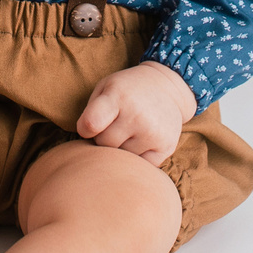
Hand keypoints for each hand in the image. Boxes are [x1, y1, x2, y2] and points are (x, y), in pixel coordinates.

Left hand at [75, 61, 196, 165]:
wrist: (167, 87)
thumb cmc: (127, 91)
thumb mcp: (105, 87)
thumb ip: (90, 112)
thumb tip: (86, 142)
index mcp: (119, 96)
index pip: (91, 124)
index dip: (85, 129)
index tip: (89, 125)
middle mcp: (137, 115)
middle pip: (105, 144)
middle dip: (104, 138)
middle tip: (114, 125)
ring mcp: (153, 133)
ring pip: (122, 157)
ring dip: (121, 148)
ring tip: (130, 131)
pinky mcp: (166, 147)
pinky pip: (140, 165)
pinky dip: (138, 157)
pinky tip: (142, 140)